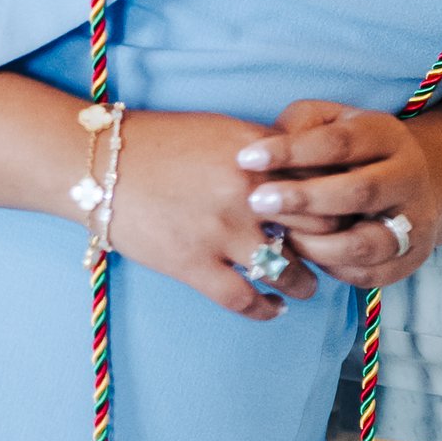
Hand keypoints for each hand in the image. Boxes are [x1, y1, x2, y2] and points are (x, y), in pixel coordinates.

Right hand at [104, 109, 318, 318]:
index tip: (341, 211)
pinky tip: (274, 308)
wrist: (100, 164)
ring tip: (307, 285)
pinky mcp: (194, 265)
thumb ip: (264, 151)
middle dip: (332, 242)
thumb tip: (303, 170)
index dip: (338, 198)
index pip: (320, 180)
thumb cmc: (159, 141)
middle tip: (334, 252)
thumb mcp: (220, 130)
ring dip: (306, 282)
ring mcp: (221, 232)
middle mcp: (246, 192)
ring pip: (289, 270)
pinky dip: (266, 309)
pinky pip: (245, 299)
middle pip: (318, 225)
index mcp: (255, 155)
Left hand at [235, 99, 437, 287]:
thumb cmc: (351, 149)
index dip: (292, 151)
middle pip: (358, 192)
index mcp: (387, 135)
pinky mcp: (412, 259)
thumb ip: (301, 126)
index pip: (339, 142)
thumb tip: (268, 149)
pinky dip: (332, 270)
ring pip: (365, 243)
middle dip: (303, 200)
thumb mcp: (330, 121)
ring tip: (281, 236)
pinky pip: (369, 275)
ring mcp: (415, 221)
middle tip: (257, 201)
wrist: (412, 181)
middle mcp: (408, 177)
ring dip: (316, 245)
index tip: (247, 158)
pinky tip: (306, 256)